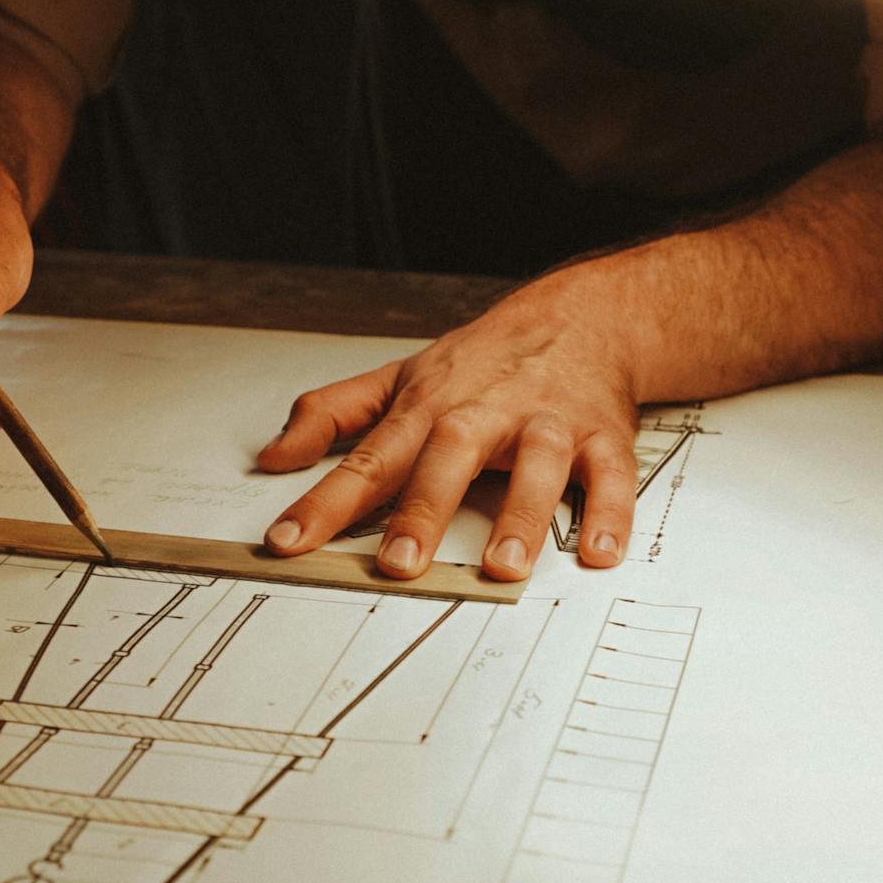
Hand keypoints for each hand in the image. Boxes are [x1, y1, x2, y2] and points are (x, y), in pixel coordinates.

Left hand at [256, 279, 639, 580]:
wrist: (583, 316)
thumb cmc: (482, 361)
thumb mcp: (399, 379)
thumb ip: (331, 415)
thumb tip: (272, 456)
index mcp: (428, 408)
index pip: (367, 461)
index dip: (323, 502)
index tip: (288, 541)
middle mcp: (484, 414)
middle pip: (448, 457)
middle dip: (423, 510)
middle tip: (399, 564)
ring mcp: (545, 425)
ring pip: (535, 465)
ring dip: (521, 515)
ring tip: (503, 567)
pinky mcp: (601, 437)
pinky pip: (610, 475)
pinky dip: (610, 511)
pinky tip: (600, 551)